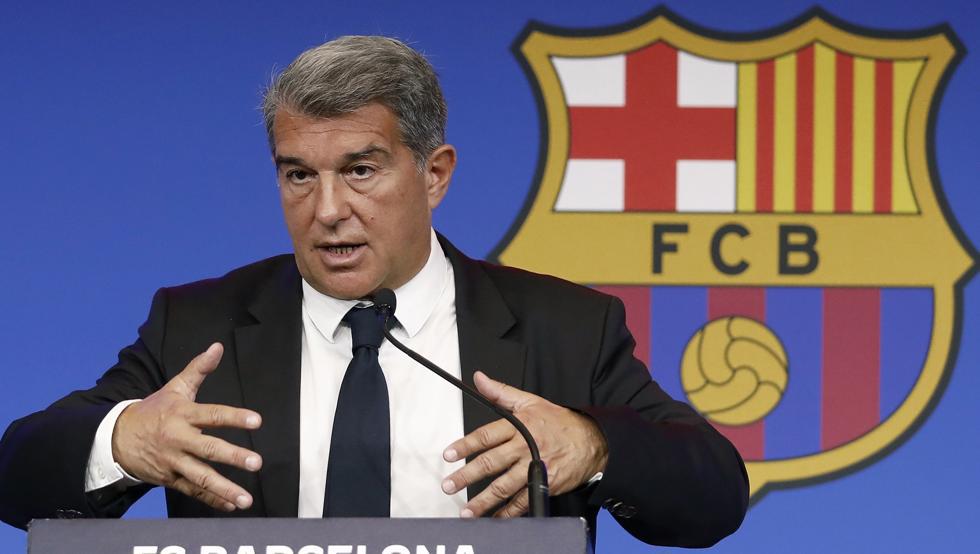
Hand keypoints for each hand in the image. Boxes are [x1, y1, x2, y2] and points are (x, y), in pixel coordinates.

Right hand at [112, 343, 262, 511]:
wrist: (117, 438)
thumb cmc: (154, 410)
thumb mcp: (174, 387)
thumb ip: (199, 369)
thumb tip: (217, 347)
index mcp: (182, 414)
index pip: (212, 414)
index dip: (234, 417)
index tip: (256, 420)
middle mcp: (179, 439)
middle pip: (208, 449)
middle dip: (233, 457)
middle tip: (256, 462)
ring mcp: (174, 462)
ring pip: (201, 477)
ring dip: (224, 488)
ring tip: (246, 499)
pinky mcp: (170, 479)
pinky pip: (193, 491)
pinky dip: (212, 500)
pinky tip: (231, 505)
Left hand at [441, 371, 607, 517]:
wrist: (591, 441)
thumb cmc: (559, 423)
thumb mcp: (530, 401)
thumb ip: (501, 393)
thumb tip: (479, 379)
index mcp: (519, 426)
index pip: (486, 436)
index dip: (465, 445)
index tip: (449, 455)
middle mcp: (525, 447)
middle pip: (491, 463)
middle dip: (467, 476)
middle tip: (450, 485)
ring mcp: (535, 468)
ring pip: (504, 486)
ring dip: (483, 500)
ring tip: (467, 510)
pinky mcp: (545, 484)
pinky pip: (523, 501)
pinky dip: (508, 512)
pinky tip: (495, 517)